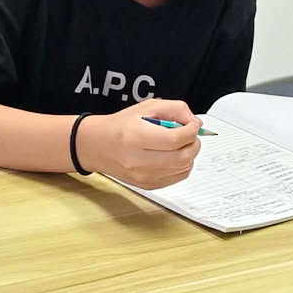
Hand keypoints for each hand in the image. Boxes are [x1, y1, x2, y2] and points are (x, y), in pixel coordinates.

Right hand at [80, 98, 201, 188]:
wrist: (98, 146)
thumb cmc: (121, 125)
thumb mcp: (146, 107)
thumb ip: (174, 109)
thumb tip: (193, 121)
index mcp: (136, 136)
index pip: (174, 139)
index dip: (191, 131)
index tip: (194, 125)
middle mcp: (138, 160)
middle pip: (182, 157)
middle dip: (194, 144)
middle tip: (190, 135)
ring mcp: (143, 176)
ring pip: (183, 169)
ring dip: (189, 155)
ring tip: (180, 144)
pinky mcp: (148, 185)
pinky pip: (177, 178)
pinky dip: (183, 166)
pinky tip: (174, 156)